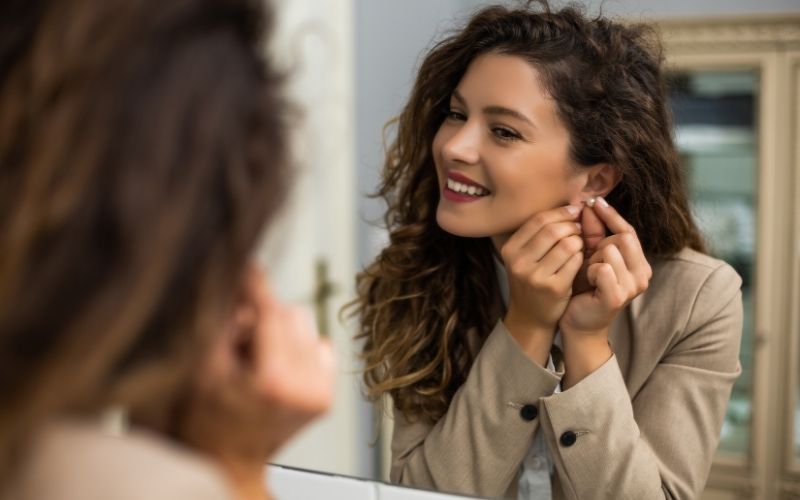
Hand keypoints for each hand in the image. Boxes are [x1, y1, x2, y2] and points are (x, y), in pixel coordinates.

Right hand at [179, 264, 334, 497]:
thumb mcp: (201, 369)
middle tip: (237, 336)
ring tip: (253, 357)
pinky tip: (272, 367)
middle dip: (262, 315)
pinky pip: (317, 345)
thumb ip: (219, 323)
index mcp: (274, 381)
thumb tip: (236, 280)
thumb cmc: (206, 423)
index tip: (247, 266)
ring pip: (304, 326)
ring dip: (278, 330)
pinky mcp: (326, 395)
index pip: (272, 312)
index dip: (256, 285)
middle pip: (290, 315)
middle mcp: (306, 386)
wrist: (228, 463)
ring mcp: (320, 392)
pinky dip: (295, 347)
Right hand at [500, 205, 583, 361]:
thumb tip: (571, 204)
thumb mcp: (525, 256)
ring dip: (579, 241)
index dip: (561, 212)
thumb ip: (539, 233)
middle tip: (580, 228)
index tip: (574, 211)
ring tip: (580, 244)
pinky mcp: (553, 287)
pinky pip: (575, 261)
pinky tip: (580, 259)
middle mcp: (519, 262)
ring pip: (567, 244)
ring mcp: (535, 276)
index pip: (539, 220)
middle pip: (553, 230)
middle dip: (572, 225)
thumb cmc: (532, 280)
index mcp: (510, 249)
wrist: (530, 316)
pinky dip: (582, 256)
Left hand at [559, 197, 651, 335]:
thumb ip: (593, 233)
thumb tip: (589, 205)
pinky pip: (602, 268)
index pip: (628, 231)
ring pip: (610, 251)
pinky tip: (586, 282)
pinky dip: (590, 271)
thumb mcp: (589, 257)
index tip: (594, 201)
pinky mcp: (618, 297)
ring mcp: (633, 287)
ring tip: (587, 274)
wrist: (578, 323)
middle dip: (599, 244)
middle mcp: (642, 275)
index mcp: (639, 263)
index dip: (611, 215)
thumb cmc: (584, 289)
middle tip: (588, 261)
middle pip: (621, 238)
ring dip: (592, 259)